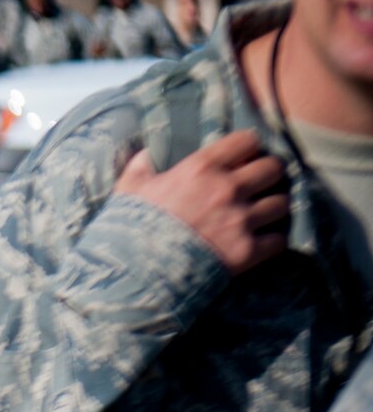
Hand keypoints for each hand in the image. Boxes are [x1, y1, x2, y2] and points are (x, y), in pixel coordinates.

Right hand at [113, 129, 287, 275]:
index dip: (250, 145)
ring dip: (275, 206)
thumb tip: (144, 154)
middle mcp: (227, 189)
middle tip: (263, 181)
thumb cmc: (133, 226)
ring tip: (265, 211)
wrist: (140, 270)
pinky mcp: (248, 250)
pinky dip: (273, 239)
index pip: (246, 141)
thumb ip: (140, 168)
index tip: (246, 154)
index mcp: (200, 168)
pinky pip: (279, 240)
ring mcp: (241, 220)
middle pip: (273, 168)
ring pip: (282, 204)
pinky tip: (263, 240)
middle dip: (271, 172)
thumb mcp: (129, 189)